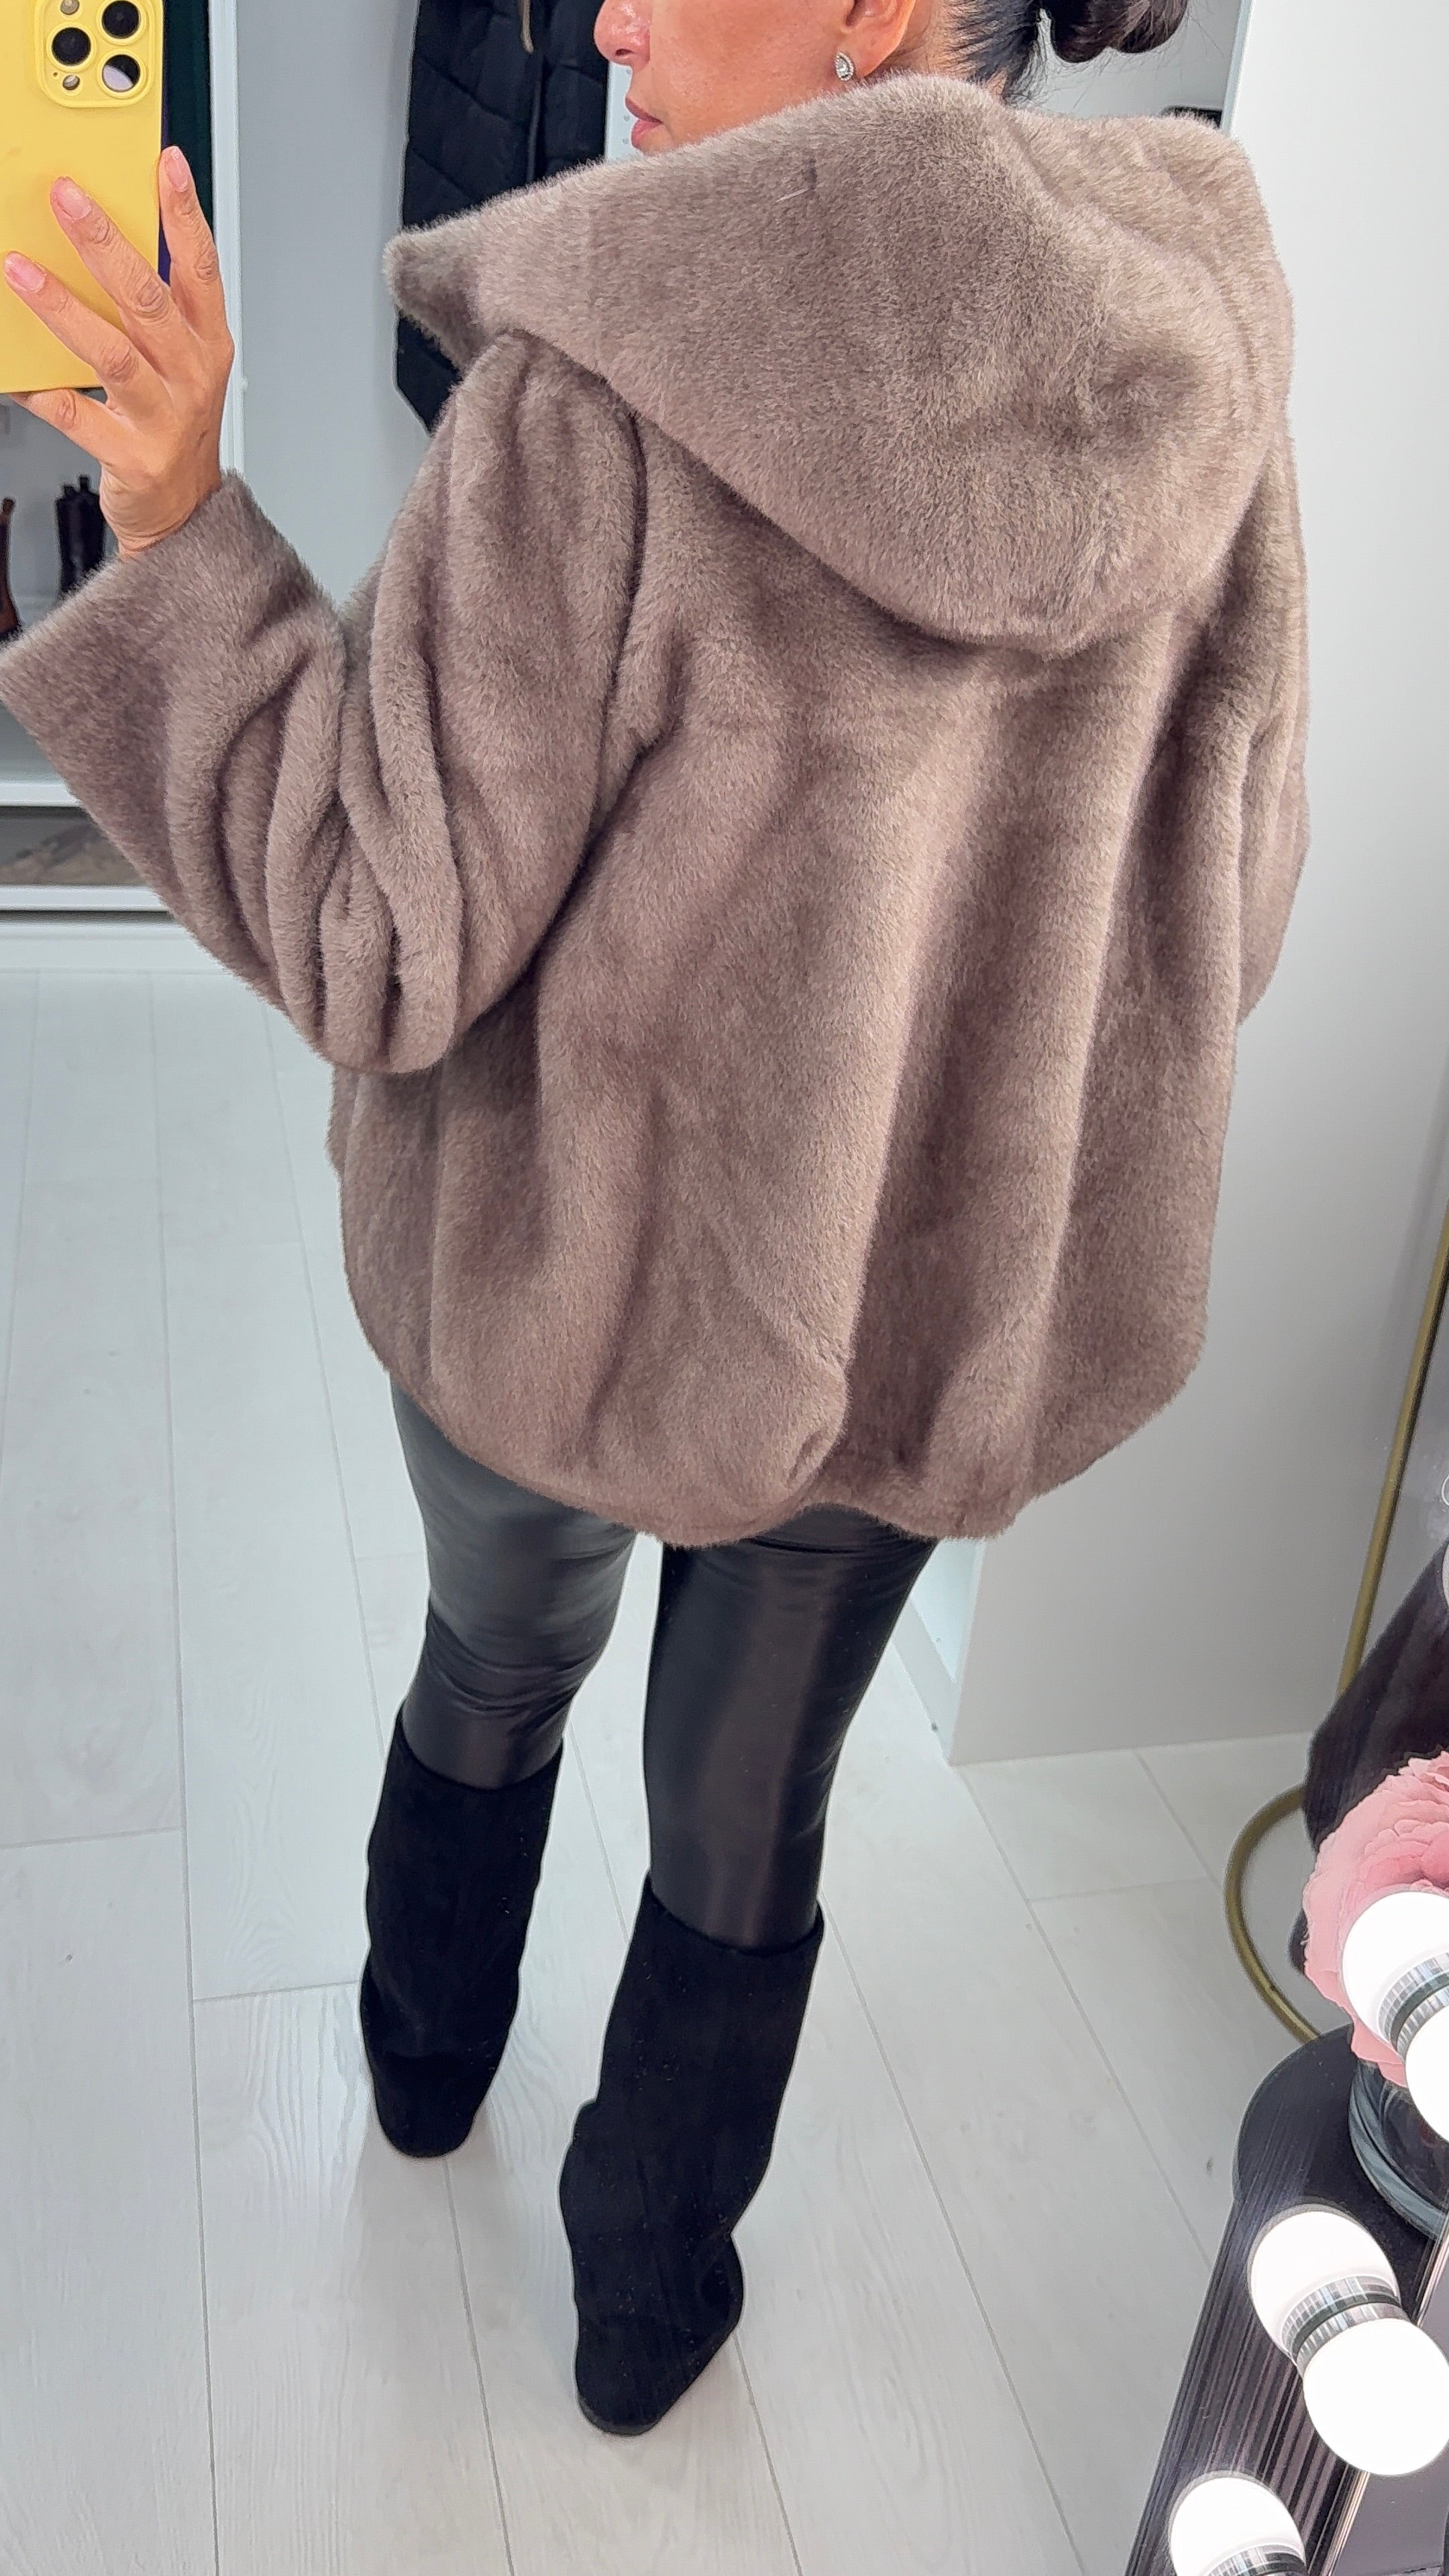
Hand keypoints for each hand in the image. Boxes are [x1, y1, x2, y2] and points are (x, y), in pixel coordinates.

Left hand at [2, 148, 232, 561]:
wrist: (184, 512)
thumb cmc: (176, 426)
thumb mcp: (181, 360)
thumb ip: (152, 304)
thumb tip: (100, 239)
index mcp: (206, 342)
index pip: (201, 266)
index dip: (184, 213)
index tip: (165, 163)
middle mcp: (190, 374)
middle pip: (147, 299)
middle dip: (104, 243)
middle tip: (66, 197)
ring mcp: (163, 417)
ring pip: (112, 353)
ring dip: (63, 307)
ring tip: (20, 270)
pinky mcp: (131, 455)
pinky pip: (77, 416)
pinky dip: (44, 391)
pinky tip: (15, 371)